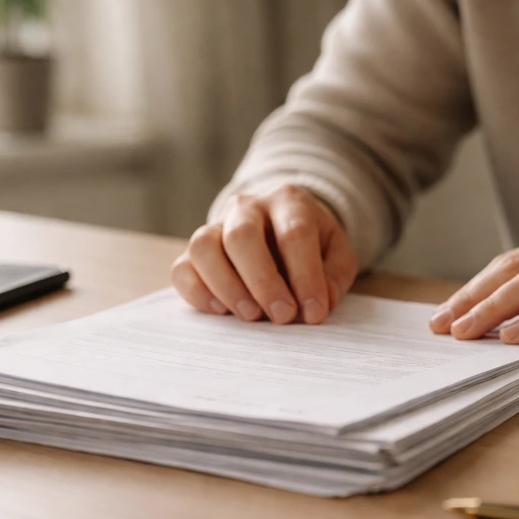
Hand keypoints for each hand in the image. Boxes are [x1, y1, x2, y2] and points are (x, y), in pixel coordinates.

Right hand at [172, 185, 358, 323]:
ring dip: (227, 287)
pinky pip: (182, 269)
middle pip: (242, 236)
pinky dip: (198, 293)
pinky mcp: (193, 252)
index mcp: (288, 201)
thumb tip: (323, 302)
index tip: (314, 312)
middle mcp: (247, 208)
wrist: (277, 225)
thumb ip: (335, 274)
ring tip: (251, 316)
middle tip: (282, 316)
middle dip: (262, 282)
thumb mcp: (335, 252)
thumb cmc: (309, 244)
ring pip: (204, 247)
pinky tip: (222, 312)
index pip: (294, 233)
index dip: (305, 276)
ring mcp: (215, 226)